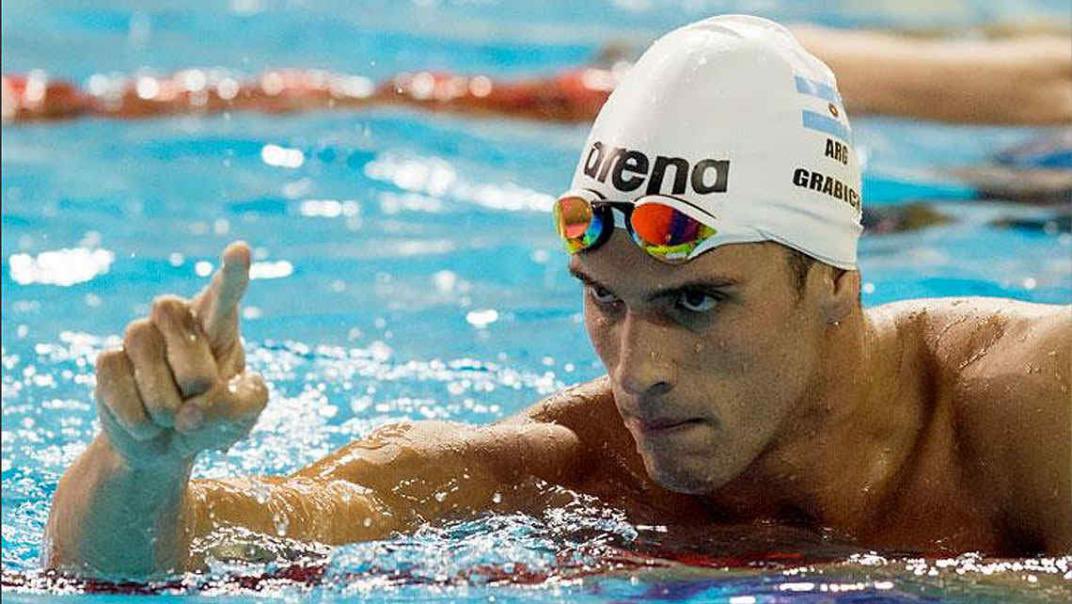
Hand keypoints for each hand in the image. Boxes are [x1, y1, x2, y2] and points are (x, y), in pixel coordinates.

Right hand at [93, 242, 267, 466]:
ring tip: (172, 412)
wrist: (170, 442)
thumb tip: (188, 414)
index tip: (241, 250)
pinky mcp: (107, 359)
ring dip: (168, 411)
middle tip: (198, 396)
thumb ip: (235, 406)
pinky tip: (145, 420)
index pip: (226, 292)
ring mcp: (138, 334)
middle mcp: (175, 317)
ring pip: (153, 375)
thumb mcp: (245, 412)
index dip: (233, 273)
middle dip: (198, 390)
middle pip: (191, 360)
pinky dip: (139, 421)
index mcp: (218, 319)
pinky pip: (120, 391)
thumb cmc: (216, 414)